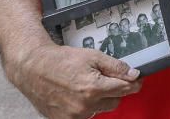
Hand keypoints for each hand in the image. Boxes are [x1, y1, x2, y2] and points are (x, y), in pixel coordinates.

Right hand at [7, 43, 141, 118]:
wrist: (33, 69)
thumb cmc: (61, 60)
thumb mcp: (93, 56)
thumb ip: (116, 67)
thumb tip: (133, 74)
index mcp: (94, 88)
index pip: (125, 89)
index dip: (133, 83)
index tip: (136, 79)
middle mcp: (85, 105)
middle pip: (115, 101)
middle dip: (115, 90)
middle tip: (106, 78)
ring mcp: (74, 115)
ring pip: (100, 109)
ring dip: (100, 99)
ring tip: (86, 84)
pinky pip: (86, 115)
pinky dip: (86, 105)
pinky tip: (77, 94)